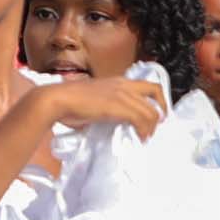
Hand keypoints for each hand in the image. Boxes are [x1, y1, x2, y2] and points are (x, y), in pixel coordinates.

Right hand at [39, 75, 164, 140]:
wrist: (57, 99)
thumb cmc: (69, 102)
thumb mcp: (93, 99)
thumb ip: (107, 105)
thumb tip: (111, 120)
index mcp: (117, 81)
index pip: (147, 85)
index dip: (156, 99)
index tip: (155, 114)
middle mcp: (123, 84)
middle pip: (155, 92)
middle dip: (161, 111)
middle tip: (157, 126)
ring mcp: (122, 95)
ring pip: (151, 110)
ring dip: (151, 126)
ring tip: (145, 137)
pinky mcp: (118, 107)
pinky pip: (141, 119)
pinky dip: (144, 131)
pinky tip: (139, 138)